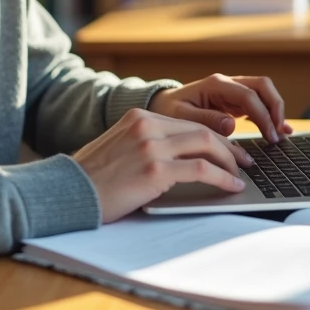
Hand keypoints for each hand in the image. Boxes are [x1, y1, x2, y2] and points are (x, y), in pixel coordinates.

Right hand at [73, 108, 251, 222]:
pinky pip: (201, 169)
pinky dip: (222, 177)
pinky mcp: (154, 170)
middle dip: (227, 147)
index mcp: (138, 117)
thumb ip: (146, 144)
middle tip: (243, 161)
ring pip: (206, 145)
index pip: (187, 122)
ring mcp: (151, 146)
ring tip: (240, 175)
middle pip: (201, 130)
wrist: (66, 192)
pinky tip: (231, 187)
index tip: (227, 149)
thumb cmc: (90, 179)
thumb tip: (180, 157)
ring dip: (229, 161)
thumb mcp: (119, 148)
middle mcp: (147, 125)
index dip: (212, 136)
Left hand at [148, 74, 293, 143]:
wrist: (162, 106)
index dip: (263, 116)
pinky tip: (279, 130)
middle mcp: (227, 83)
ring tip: (281, 135)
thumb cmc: (169, 111)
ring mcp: (232, 90)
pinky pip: (258, 103)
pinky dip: (269, 115)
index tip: (270, 137)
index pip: (249, 96)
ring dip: (275, 111)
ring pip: (264, 93)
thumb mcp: (181, 117)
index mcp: (216, 84)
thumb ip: (206, 120)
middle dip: (275, 107)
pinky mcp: (234, 101)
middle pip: (262, 86)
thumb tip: (231, 125)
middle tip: (278, 133)